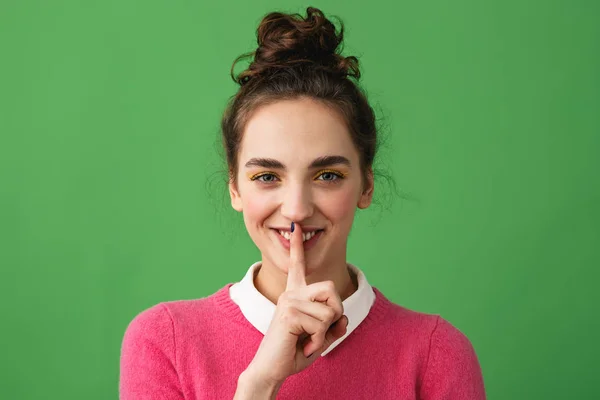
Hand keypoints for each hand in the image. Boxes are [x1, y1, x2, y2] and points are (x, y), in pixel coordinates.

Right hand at [245, 223, 348, 386]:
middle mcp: (291, 294)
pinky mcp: (290, 313)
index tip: (296, 226)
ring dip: (325, 332)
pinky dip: (318, 340)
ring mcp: (289, 301)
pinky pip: (322, 324)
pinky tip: (302, 344)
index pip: (299, 266)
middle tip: (319, 331)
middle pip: (331, 289)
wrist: (272, 370)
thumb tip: (344, 318)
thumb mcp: (320, 338)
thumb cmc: (293, 352)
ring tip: (306, 340)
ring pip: (330, 311)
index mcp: (296, 295)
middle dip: (335, 312)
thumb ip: (334, 326)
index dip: (298, 246)